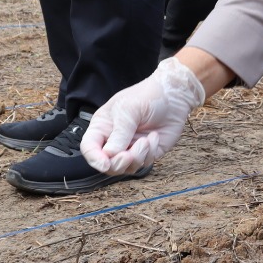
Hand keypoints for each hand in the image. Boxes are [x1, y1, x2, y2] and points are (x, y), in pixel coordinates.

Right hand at [81, 58, 207, 174]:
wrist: (173, 95)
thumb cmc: (147, 96)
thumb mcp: (129, 110)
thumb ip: (119, 133)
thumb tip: (109, 154)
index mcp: (102, 127)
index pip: (89, 148)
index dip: (94, 159)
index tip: (105, 163)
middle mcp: (114, 140)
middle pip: (107, 164)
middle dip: (118, 163)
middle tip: (129, 155)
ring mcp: (130, 148)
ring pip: (126, 168)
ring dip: (137, 158)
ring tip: (146, 141)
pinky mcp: (147, 152)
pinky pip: (144, 164)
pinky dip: (150, 153)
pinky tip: (154, 137)